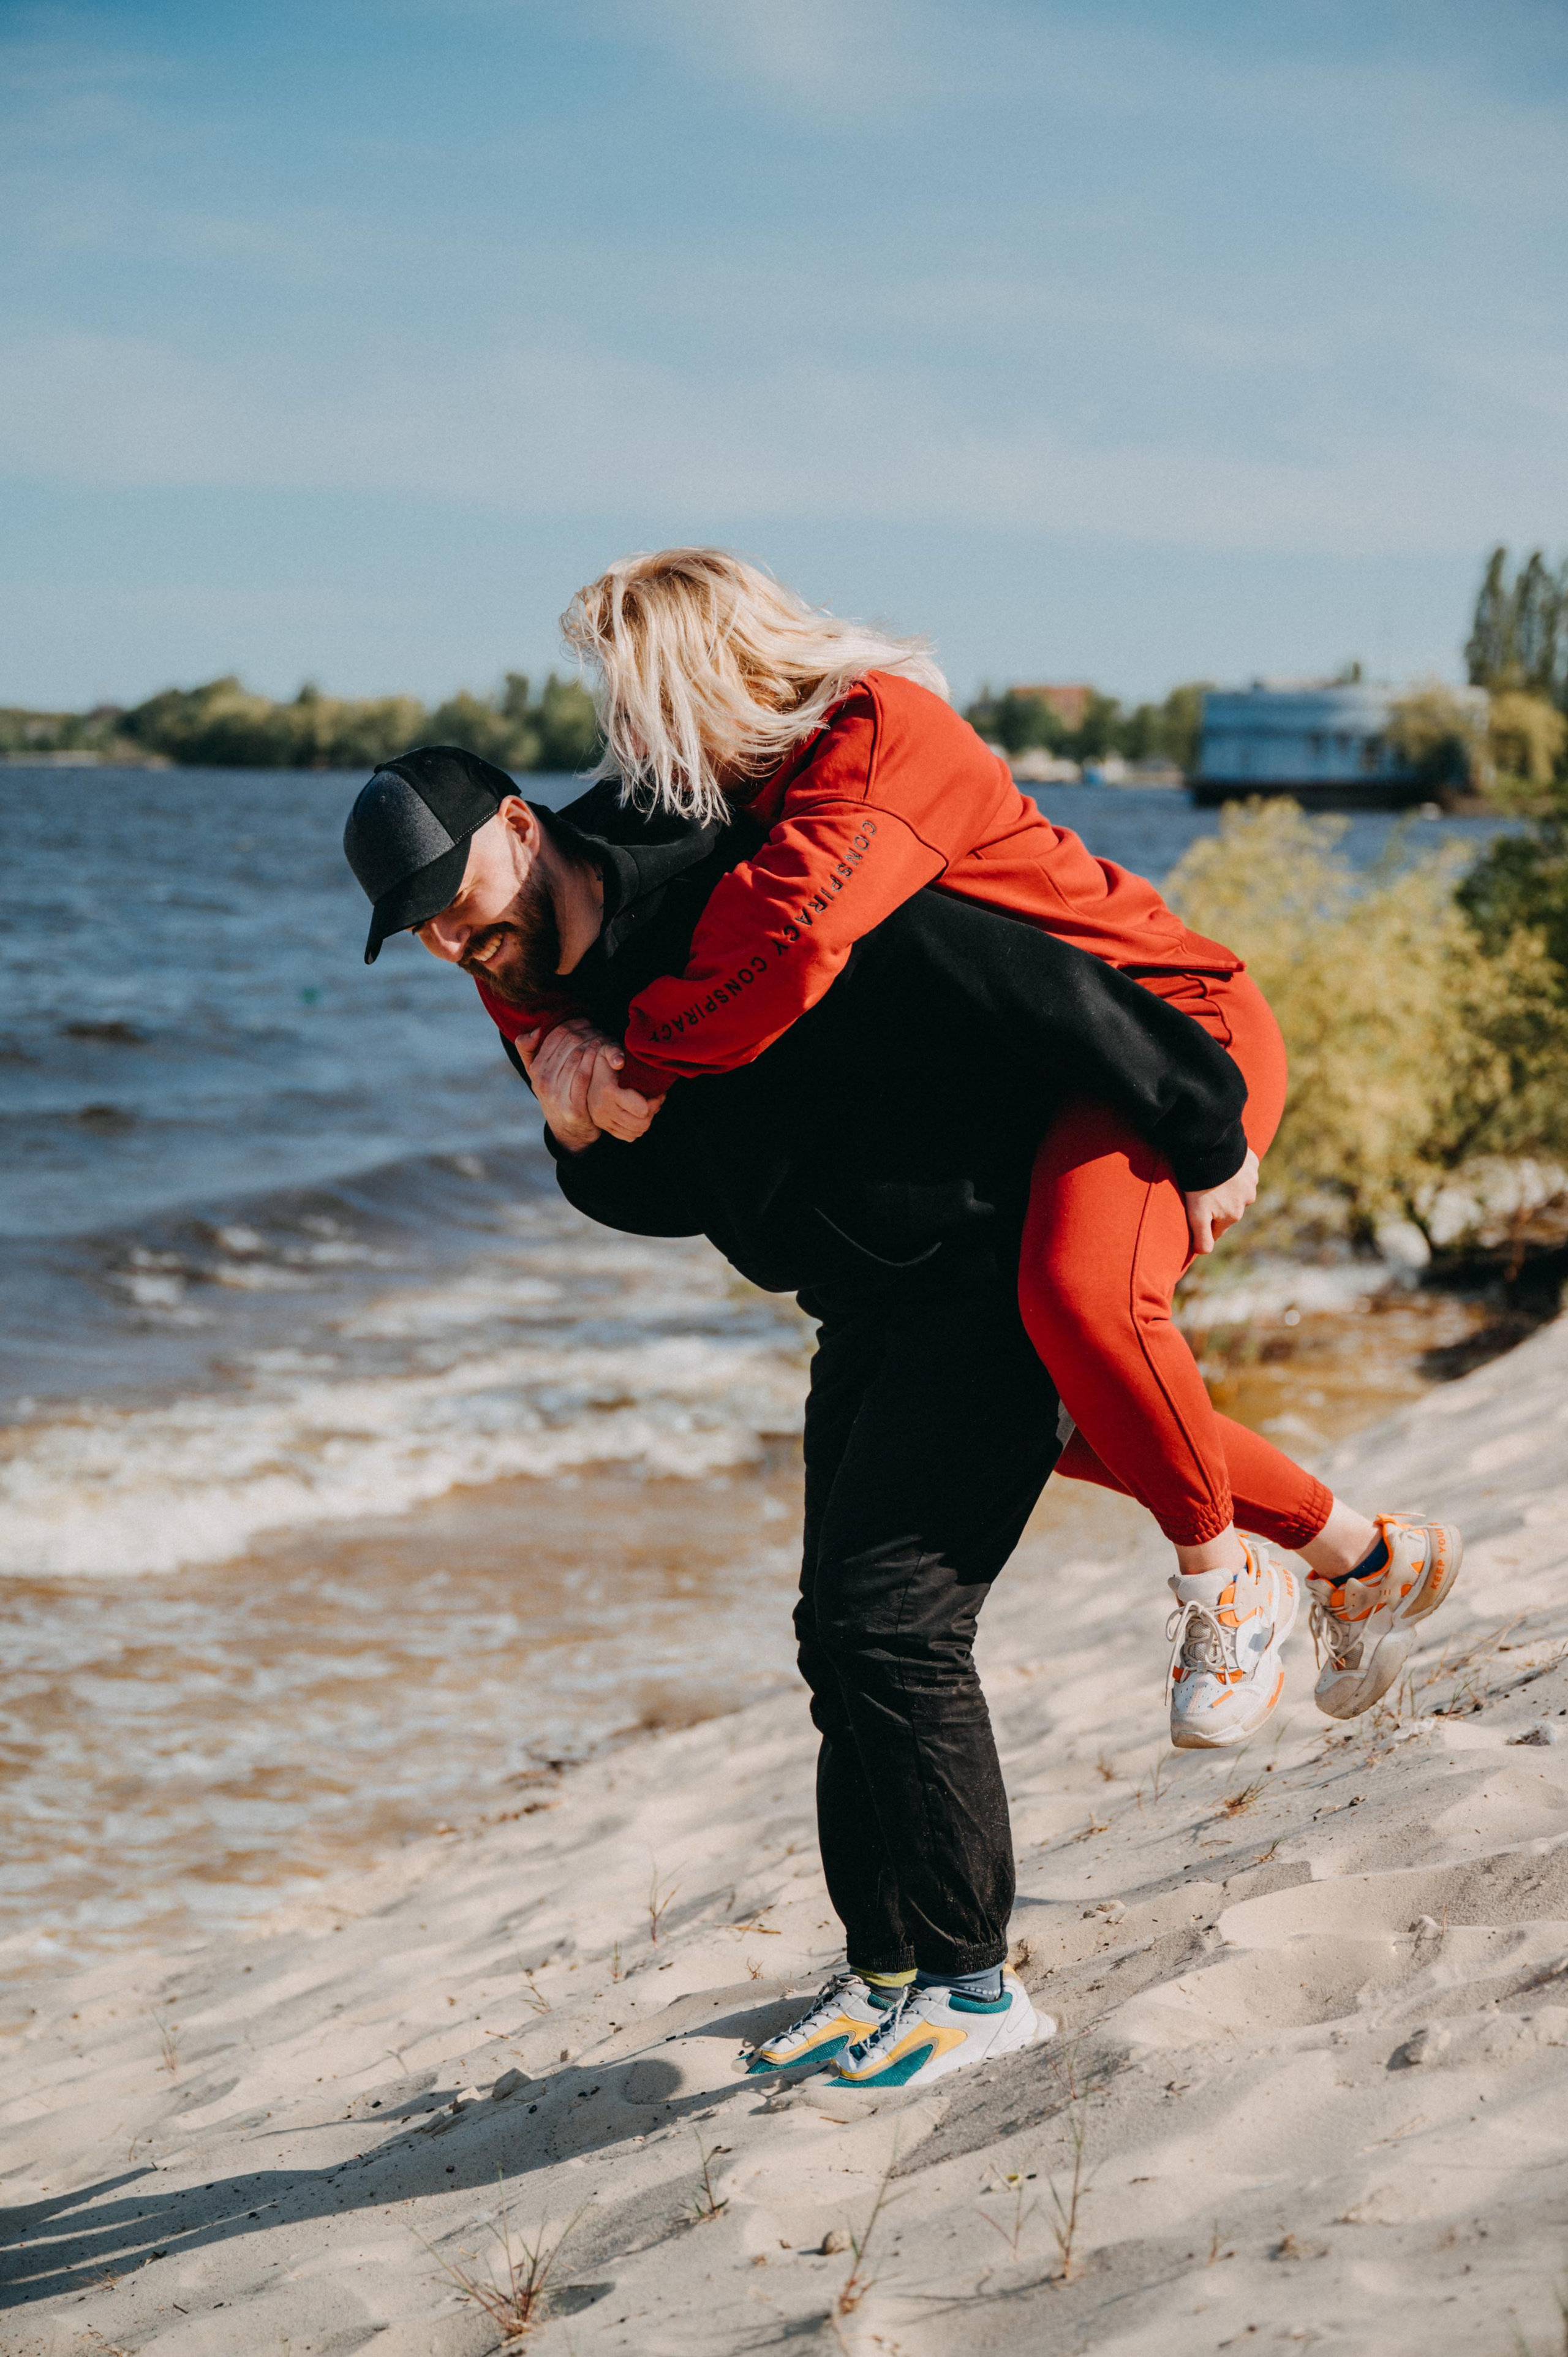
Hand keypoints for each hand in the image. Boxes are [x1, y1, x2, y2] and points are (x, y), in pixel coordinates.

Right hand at [515, 1017, 605, 1152]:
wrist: (569, 1131)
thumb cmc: (559, 1095)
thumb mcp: (541, 1075)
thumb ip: (531, 1052)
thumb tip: (532, 1032)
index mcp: (535, 1070)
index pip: (553, 1036)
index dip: (571, 1024)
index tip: (585, 1021)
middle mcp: (542, 1082)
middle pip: (566, 1044)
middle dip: (583, 1032)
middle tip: (597, 1027)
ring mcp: (555, 1096)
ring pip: (575, 1057)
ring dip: (591, 1043)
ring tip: (602, 1037)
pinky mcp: (572, 1108)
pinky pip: (583, 1076)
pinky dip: (593, 1060)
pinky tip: (602, 1052)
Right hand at [585, 1045, 664, 1141]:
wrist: (586, 1073)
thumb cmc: (604, 1060)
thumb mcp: (608, 1050)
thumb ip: (614, 1052)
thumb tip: (619, 1062)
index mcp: (608, 1091)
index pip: (642, 1109)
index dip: (655, 1101)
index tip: (656, 1091)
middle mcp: (603, 1109)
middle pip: (641, 1124)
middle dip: (653, 1111)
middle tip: (655, 1099)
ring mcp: (602, 1121)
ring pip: (636, 1132)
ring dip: (646, 1120)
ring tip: (647, 1106)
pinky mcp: (604, 1127)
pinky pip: (628, 1137)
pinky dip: (637, 1128)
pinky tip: (638, 1114)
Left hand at [1184, 1147, 1258, 1255]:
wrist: (1212, 1148)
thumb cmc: (1200, 1184)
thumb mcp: (1196, 1214)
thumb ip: (1201, 1236)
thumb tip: (1204, 1253)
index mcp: (1233, 1215)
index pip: (1218, 1228)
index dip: (1206, 1225)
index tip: (1196, 1216)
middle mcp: (1247, 1200)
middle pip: (1229, 1208)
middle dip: (1217, 1205)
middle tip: (1200, 1192)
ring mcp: (1252, 1181)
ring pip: (1237, 1189)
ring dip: (1226, 1185)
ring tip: (1210, 1176)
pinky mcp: (1252, 1163)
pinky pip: (1242, 1170)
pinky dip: (1233, 1169)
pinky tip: (1221, 1163)